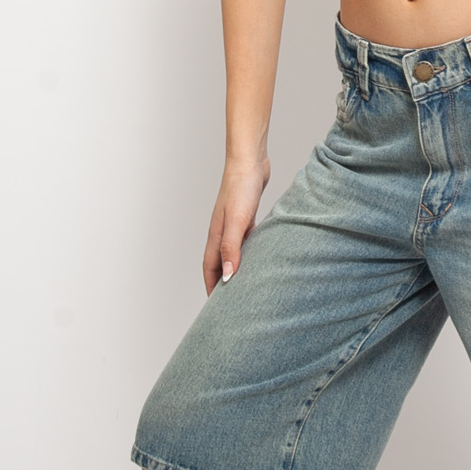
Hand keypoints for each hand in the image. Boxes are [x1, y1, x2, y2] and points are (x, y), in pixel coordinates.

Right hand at [203, 157, 269, 292]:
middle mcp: (222, 231)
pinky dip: (250, 252)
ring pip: (233, 252)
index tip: (216, 308)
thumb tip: (227, 276)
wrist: (250, 161)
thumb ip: (232, 248)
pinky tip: (260, 256)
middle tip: (231, 301)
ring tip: (245, 283)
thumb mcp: (237, 222)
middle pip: (220, 262)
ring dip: (236, 267)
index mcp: (216, 235)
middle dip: (222, 282)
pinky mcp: (246, 215)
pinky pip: (246, 240)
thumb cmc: (241, 188)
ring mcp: (234, 223)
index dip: (212, 288)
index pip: (210, 268)